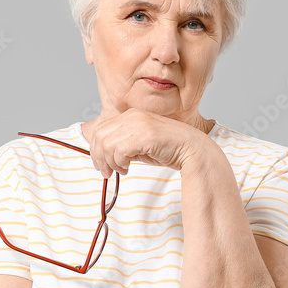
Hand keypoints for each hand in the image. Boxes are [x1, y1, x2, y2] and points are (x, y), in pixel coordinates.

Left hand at [84, 109, 209, 177]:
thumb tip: (104, 155)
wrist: (192, 149)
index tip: (101, 164)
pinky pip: (119, 151)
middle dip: (99, 157)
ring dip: (110, 162)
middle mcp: (132, 116)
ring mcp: (138, 124)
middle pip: (100, 136)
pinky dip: (119, 163)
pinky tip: (128, 168)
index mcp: (131, 115)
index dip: (95, 148)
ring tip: (121, 170)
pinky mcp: (144, 136)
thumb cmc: (168, 148)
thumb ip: (124, 143)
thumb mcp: (140, 143)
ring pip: (107, 145)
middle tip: (106, 172)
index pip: (101, 129)